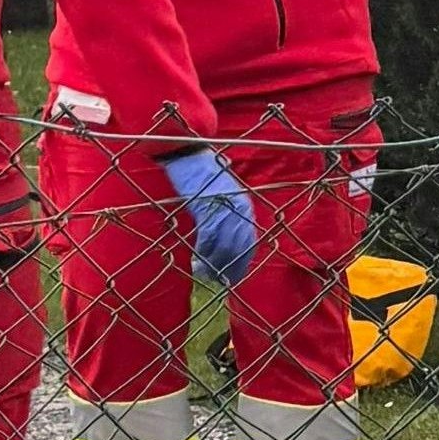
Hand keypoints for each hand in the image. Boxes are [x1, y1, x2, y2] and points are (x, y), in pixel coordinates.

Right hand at [159, 148, 259, 287]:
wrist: (190, 157)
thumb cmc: (202, 177)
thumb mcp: (221, 198)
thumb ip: (225, 217)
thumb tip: (221, 243)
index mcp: (245, 207)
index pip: (248, 242)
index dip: (242, 262)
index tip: (234, 278)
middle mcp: (240, 209)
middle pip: (239, 247)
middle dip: (230, 268)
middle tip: (219, 282)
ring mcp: (225, 209)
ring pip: (224, 246)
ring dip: (214, 264)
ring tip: (205, 276)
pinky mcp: (208, 208)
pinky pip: (208, 237)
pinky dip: (203, 252)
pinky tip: (196, 262)